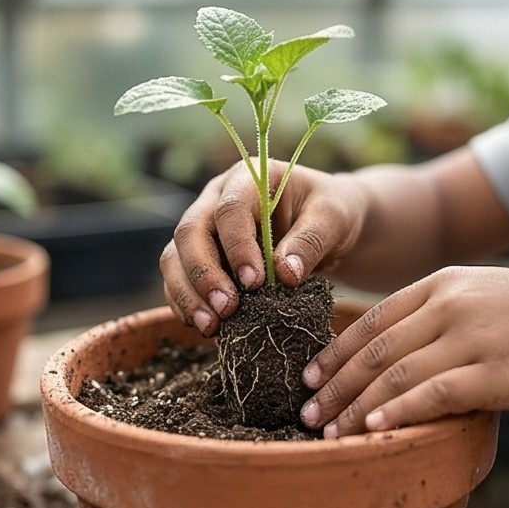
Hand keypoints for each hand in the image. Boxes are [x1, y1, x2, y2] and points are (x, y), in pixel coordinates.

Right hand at [160, 160, 366, 334]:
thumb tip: (285, 274)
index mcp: (249, 179)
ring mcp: (204, 229)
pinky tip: (208, 328)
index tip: (255, 282)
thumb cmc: (329, 214)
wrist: (325, 227)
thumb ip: (311, 240)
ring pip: (175, 258)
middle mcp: (215, 199)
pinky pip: (179, 280)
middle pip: (190, 232)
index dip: (237, 247)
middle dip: (203, 275)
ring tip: (211, 327)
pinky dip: (187, 305)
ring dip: (188, 295)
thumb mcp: (333, 219)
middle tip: (226, 309)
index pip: (229, 209)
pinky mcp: (200, 258)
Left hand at [299, 266, 508, 436]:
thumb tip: (398, 353)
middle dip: (334, 384)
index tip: (309, 376)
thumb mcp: (486, 296)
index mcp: (444, 284)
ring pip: (395, 375)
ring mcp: (473, 337)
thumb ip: (442, 315)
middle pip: (375, 349)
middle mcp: (451, 305)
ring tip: (329, 433)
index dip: (337, 350)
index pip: (373, 319)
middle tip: (306, 412)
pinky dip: (398, 412)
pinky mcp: (496, 373)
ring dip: (355, 407)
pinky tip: (374, 429)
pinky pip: (434, 395)